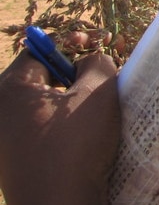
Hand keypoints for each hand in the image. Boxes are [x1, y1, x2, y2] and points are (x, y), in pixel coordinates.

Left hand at [0, 52, 119, 204]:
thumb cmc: (77, 147)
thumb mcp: (98, 93)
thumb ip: (97, 63)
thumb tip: (92, 60)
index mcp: (11, 89)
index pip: (39, 50)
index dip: (70, 44)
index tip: (96, 48)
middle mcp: (0, 111)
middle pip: (40, 78)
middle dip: (74, 76)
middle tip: (102, 82)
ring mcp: (4, 138)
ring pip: (43, 105)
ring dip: (71, 102)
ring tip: (98, 113)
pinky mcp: (13, 160)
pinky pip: (40, 130)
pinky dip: (63, 127)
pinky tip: (86, 138)